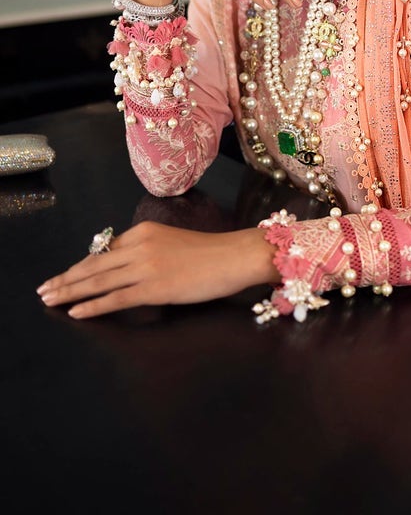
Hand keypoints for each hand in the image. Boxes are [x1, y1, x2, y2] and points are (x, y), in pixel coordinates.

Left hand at [36, 222, 278, 318]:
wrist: (233, 256)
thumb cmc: (209, 253)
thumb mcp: (170, 241)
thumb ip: (146, 250)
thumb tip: (123, 265)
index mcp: (144, 231)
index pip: (103, 250)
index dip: (80, 265)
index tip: (63, 275)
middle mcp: (140, 245)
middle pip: (94, 264)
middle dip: (65, 278)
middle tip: (44, 290)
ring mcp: (145, 266)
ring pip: (98, 280)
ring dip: (70, 292)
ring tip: (50, 300)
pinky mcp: (154, 288)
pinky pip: (115, 298)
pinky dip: (92, 306)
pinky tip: (76, 312)